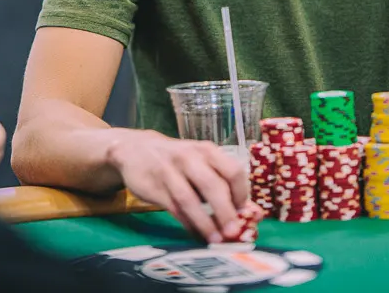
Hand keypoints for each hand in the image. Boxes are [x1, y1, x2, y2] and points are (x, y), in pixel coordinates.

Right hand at [106, 130, 249, 243]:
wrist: (134, 149)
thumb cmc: (177, 160)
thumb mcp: (200, 163)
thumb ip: (224, 185)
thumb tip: (254, 214)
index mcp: (207, 151)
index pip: (232, 171)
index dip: (242, 195)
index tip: (245, 215)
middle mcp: (189, 157)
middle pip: (212, 185)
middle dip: (225, 211)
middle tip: (234, 232)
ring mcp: (169, 172)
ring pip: (190, 199)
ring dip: (205, 222)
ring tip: (216, 240)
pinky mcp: (154, 187)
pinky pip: (174, 209)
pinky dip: (188, 224)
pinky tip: (197, 235)